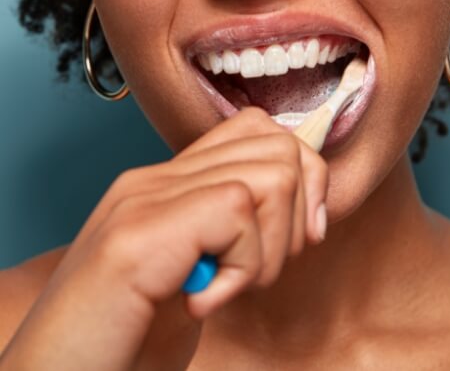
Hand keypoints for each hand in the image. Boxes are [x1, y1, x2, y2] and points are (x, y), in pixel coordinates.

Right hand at [0, 108, 327, 370]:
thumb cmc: (123, 342)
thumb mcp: (194, 276)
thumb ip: (228, 234)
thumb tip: (301, 209)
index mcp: (168, 185)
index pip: (258, 130)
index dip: (302, 178)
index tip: (296, 239)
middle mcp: (156, 179)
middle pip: (278, 145)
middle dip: (296, 216)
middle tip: (256, 270)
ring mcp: (146, 198)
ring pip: (271, 175)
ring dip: (270, 248)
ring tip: (227, 286)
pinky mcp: (142, 232)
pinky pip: (239, 211)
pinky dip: (243, 269)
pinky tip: (201, 303)